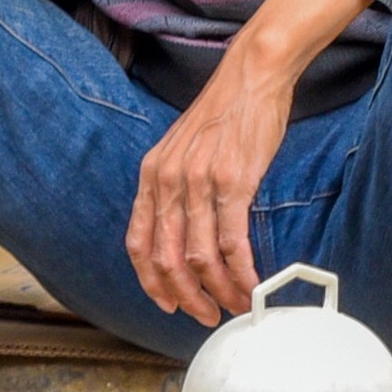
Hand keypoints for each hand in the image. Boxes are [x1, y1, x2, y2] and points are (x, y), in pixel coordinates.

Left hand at [125, 0, 371, 324]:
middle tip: (206, 315)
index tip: (167, 303)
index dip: (150, 282)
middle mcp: (168, 181)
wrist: (251, 76)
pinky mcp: (233, 182)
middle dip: (186, 296)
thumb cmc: (224, 114)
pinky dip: (241, 273)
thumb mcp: (183, 149)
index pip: (138, 243)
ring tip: (235, 305)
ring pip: (199, 256)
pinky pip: (233, 242)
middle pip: (166, 259)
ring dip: (217, 290)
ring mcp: (199, 182)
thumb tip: (184, 233)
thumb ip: (176, 188)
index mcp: (152, 175)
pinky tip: (253, 286)